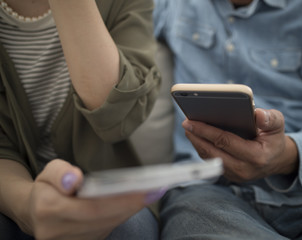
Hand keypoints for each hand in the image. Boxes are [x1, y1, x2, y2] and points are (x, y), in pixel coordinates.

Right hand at [24, 159, 160, 239]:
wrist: (36, 213)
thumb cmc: (47, 188)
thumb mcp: (48, 172)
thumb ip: (60, 173)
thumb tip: (75, 180)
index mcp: (48, 209)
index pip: (91, 206)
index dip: (120, 200)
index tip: (144, 190)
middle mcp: (58, 231)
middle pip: (104, 218)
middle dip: (132, 204)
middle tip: (156, 189)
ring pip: (107, 226)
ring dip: (130, 210)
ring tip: (151, 194)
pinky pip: (106, 230)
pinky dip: (122, 216)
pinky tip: (136, 203)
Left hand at [182, 108, 298, 182]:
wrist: (277, 160)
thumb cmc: (274, 138)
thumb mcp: (278, 125)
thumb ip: (270, 119)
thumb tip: (256, 113)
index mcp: (256, 157)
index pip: (225, 142)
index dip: (206, 131)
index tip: (191, 121)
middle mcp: (244, 170)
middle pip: (213, 153)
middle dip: (197, 137)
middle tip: (186, 123)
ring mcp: (236, 176)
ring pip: (210, 159)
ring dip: (197, 143)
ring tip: (189, 129)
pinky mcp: (230, 176)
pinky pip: (212, 162)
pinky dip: (203, 149)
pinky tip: (196, 137)